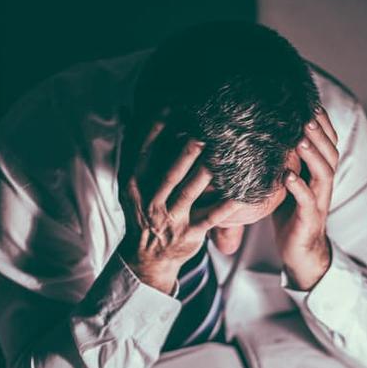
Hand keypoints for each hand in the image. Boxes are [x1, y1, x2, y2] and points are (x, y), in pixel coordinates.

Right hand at [119, 120, 237, 293]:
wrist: (146, 258)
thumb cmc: (143, 211)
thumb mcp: (131, 182)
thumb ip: (134, 147)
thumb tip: (127, 110)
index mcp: (135, 185)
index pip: (144, 155)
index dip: (156, 132)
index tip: (171, 110)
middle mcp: (150, 202)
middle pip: (169, 174)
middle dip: (185, 154)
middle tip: (203, 133)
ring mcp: (170, 220)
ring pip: (188, 193)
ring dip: (205, 174)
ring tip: (222, 156)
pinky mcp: (188, 235)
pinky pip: (209, 219)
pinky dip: (224, 207)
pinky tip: (239, 195)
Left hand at [274, 107, 338, 290]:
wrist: (299, 251)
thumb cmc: (291, 215)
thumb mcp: (288, 183)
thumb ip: (285, 161)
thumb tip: (266, 134)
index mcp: (319, 174)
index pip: (328, 144)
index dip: (323, 125)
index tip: (311, 105)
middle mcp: (323, 185)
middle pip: (330, 153)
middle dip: (319, 134)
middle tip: (306, 116)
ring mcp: (319, 201)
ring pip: (324, 174)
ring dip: (312, 156)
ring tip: (300, 140)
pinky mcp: (309, 219)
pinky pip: (308, 201)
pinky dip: (299, 187)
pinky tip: (288, 176)